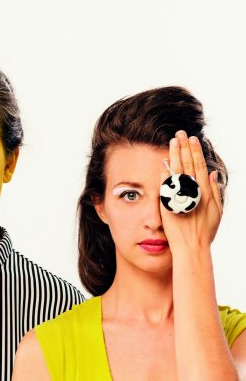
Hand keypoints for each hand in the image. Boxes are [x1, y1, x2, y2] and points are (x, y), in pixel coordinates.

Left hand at [160, 130, 222, 251]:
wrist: (191, 247)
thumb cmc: (205, 232)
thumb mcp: (216, 211)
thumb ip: (214, 191)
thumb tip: (213, 173)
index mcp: (205, 192)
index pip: (199, 166)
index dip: (195, 152)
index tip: (192, 139)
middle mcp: (193, 192)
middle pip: (188, 165)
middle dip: (184, 148)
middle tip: (180, 133)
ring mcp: (180, 197)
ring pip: (177, 171)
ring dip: (175, 155)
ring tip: (172, 141)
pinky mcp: (168, 204)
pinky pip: (167, 185)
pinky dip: (165, 173)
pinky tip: (163, 162)